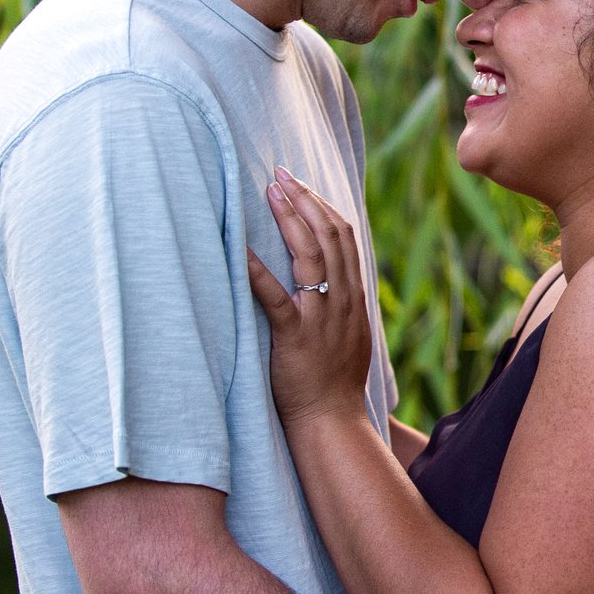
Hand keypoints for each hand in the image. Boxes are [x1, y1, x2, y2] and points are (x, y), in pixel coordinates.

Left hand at [245, 168, 374, 422]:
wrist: (332, 419)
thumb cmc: (333, 381)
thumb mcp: (348, 333)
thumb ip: (340, 303)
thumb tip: (325, 276)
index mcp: (354, 296)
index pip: (344, 236)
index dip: (321, 205)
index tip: (299, 184)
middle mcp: (342, 299)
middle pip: (329, 235)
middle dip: (303, 199)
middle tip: (280, 174)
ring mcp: (321, 316)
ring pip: (310, 255)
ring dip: (288, 218)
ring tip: (269, 191)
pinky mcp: (295, 335)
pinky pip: (275, 296)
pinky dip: (257, 270)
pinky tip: (239, 249)